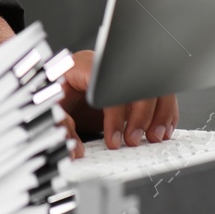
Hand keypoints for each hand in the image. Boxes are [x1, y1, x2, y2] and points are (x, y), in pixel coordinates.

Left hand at [55, 49, 175, 157]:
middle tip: (134, 140)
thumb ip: (61, 126)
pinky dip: (164, 112)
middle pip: (137, 82)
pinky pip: (158, 92)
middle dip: (141, 116)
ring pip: (153, 85)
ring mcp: (123, 71)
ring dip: (159, 114)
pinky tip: (162, 128)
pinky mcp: (134, 82)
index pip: (110, 85)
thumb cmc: (53, 92)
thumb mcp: (50, 106)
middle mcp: (106, 64)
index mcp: (83, 65)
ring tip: (153, 137)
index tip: (115, 139)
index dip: (115, 116)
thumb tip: (74, 149)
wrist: (53, 85)